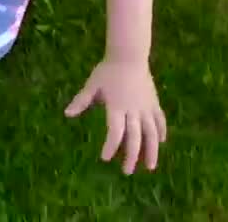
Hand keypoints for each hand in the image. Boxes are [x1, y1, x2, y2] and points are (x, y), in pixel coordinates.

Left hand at [66, 58, 167, 173]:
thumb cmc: (108, 70)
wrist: (129, 55)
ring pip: (151, 133)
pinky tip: (160, 142)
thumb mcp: (92, 85)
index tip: (106, 158)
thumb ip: (81, 100)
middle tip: (126, 171)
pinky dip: (161, 131)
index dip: (111, 147)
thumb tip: (67, 113)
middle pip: (135, 138)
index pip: (115, 132)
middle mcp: (133, 111)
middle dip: (131, 156)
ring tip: (150, 166)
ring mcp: (146, 107)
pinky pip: (160, 120)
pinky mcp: (154, 102)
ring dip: (151, 151)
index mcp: (116, 107)